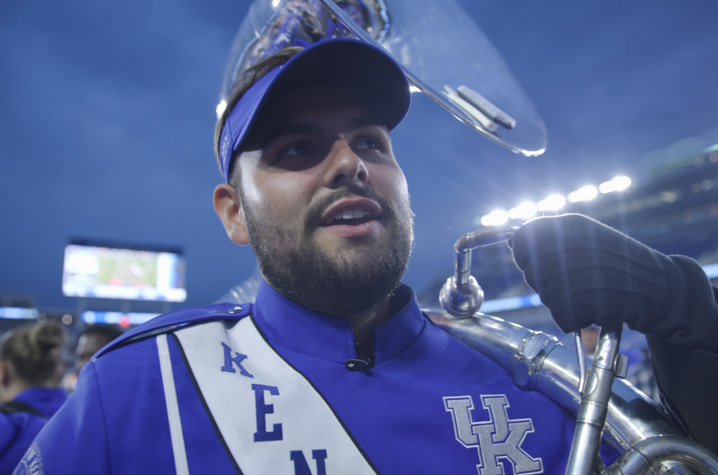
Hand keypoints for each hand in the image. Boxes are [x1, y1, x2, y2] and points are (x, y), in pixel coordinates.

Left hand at [510, 214, 717, 349]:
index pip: (523, 238)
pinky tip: (595, 309)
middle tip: (573, 284)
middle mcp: (576, 243)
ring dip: (563, 303)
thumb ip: (550, 239)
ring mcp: (584, 270)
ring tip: (590, 294)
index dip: (524, 256)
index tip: (537, 263)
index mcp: (573, 225)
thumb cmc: (619, 266)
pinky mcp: (594, 298)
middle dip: (545, 283)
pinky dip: (576, 319)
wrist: (662, 288)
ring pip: (547, 296)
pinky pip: (563, 316)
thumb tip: (513, 240)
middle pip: (532, 271)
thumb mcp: (587, 239)